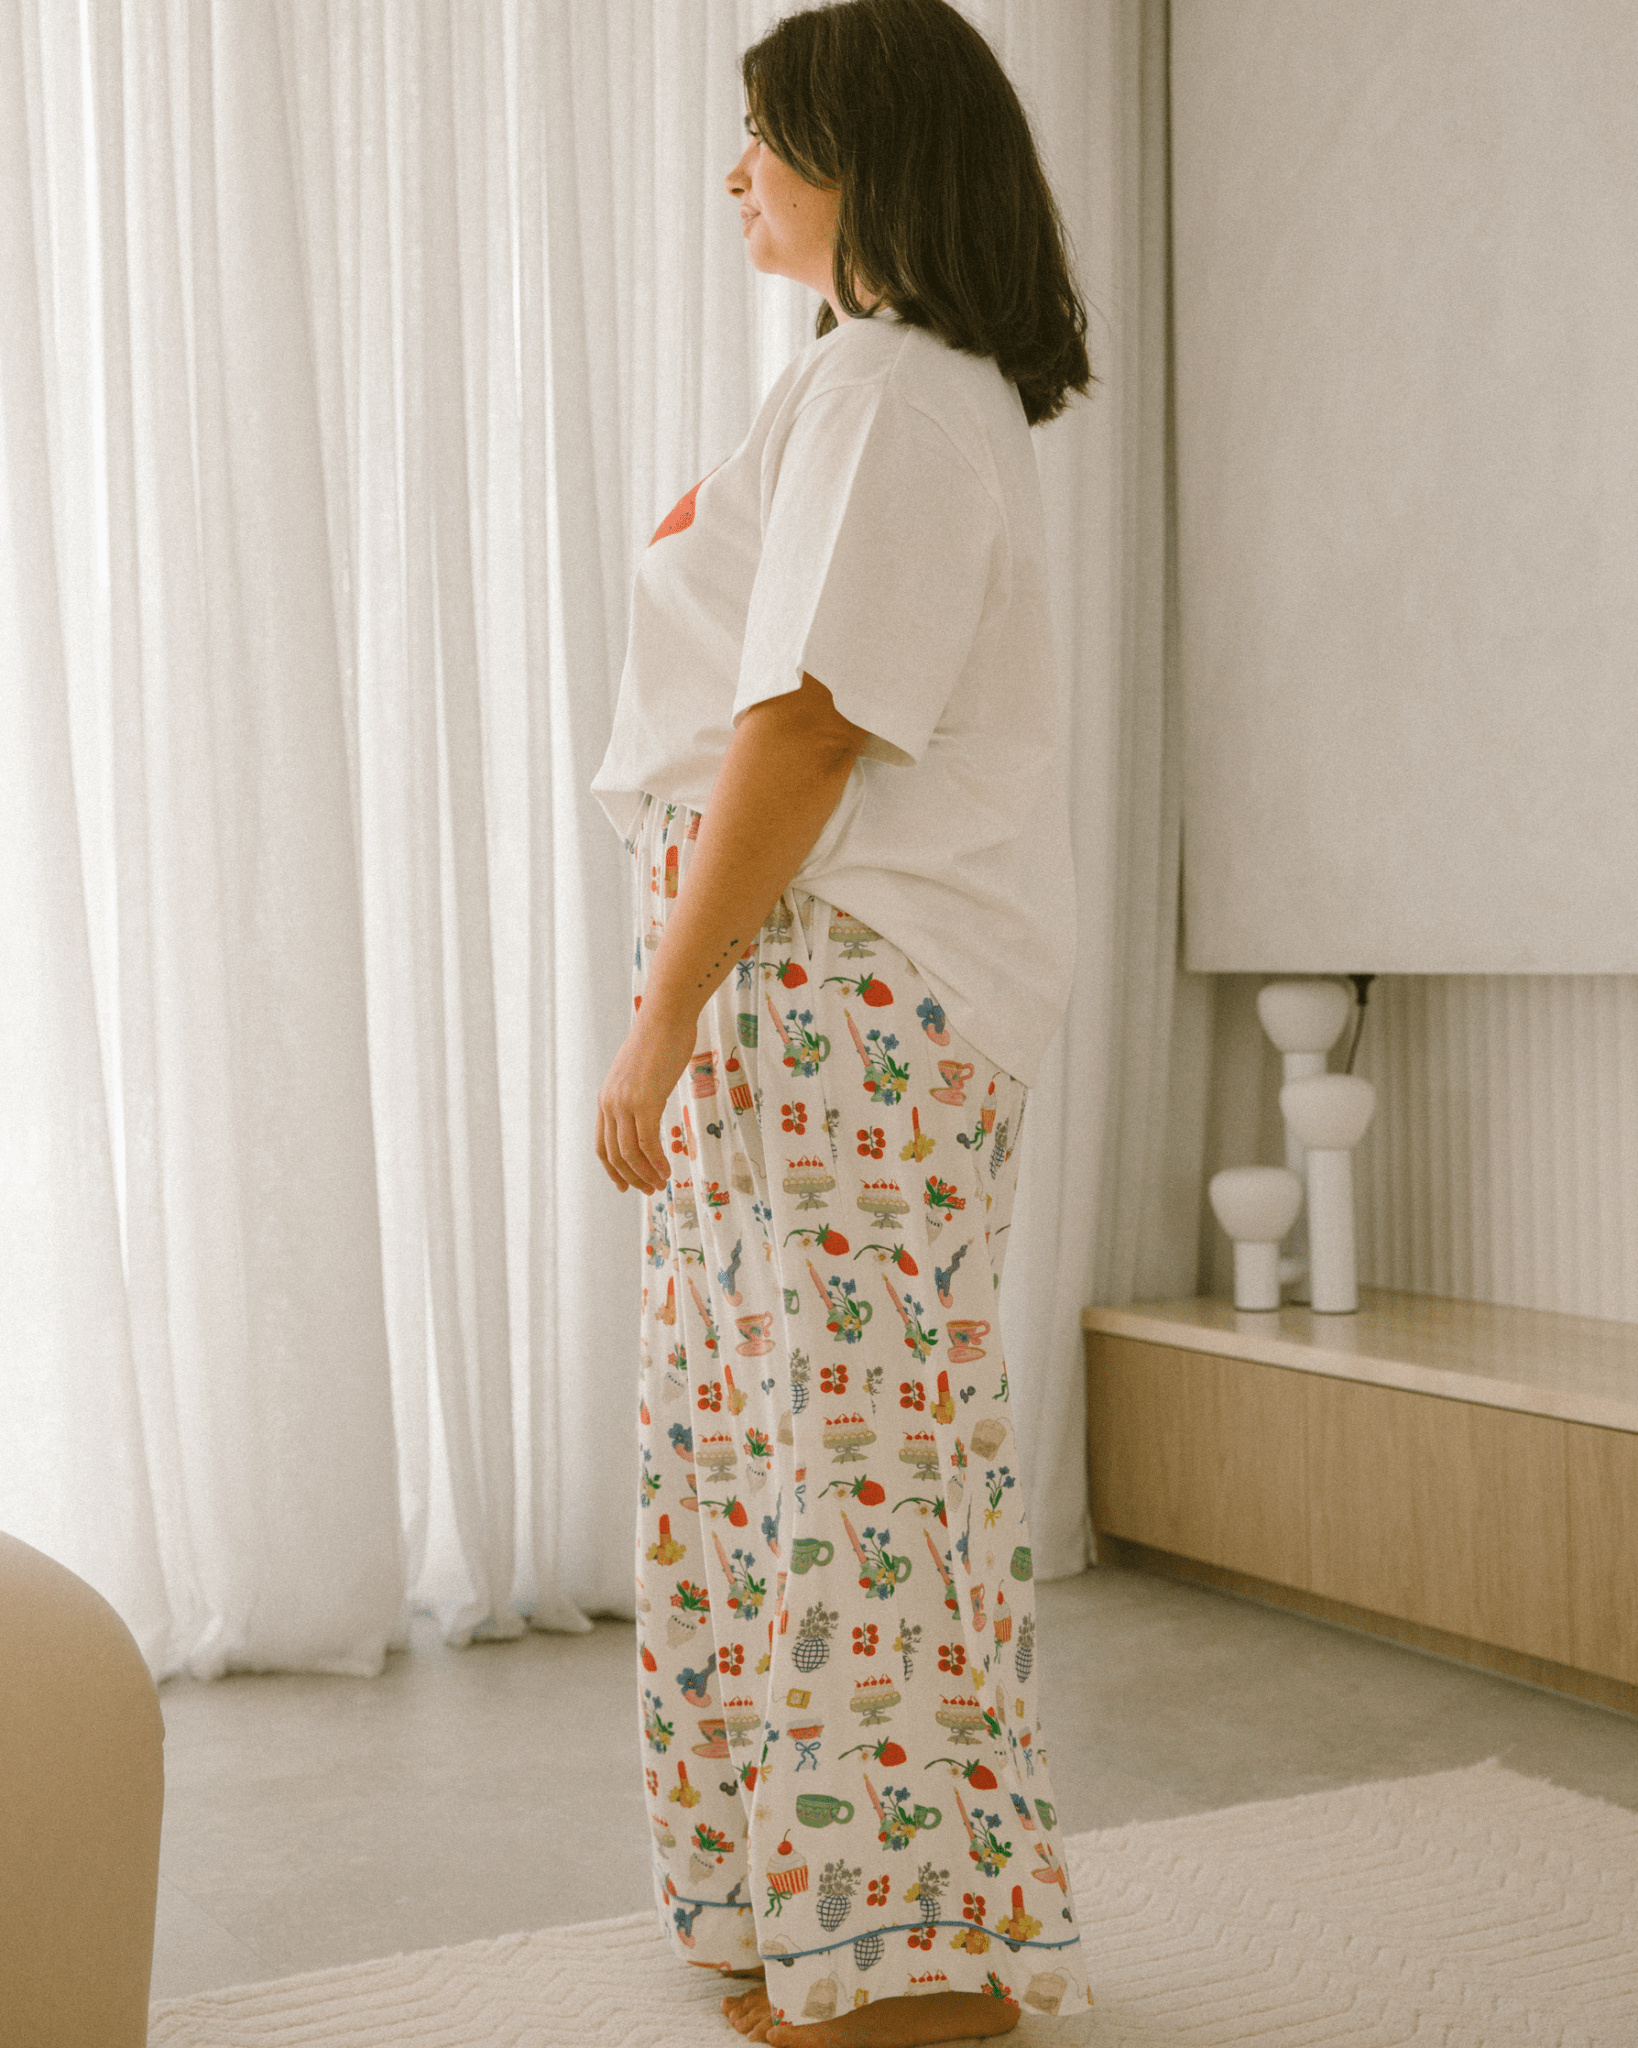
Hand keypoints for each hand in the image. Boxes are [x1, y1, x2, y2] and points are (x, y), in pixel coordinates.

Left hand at [595, 1004, 696, 1193]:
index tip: (626, 1185)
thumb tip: (650, 1104)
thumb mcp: (641, 1072)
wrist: (666, 1017)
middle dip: (632, 1177)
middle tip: (650, 1190)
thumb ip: (639, 1092)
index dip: (613, 1169)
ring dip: (645, 1174)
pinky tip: (667, 1171)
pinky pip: (648, 1143)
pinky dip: (657, 1162)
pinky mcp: (645, 1101)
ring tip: (660, 1185)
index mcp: (606, 1098)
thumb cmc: (660, 1039)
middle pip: (614, 1154)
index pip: (602, 1144)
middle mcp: (610, 1103)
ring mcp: (625, 1103)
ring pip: (630, 1153)